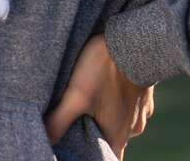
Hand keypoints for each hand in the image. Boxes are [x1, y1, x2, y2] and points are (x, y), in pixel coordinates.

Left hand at [44, 34, 154, 159]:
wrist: (136, 40)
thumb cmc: (105, 69)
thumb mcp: (76, 95)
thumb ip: (58, 121)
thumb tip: (44, 140)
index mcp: (117, 136)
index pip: (105, 160)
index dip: (92, 157)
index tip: (79, 151)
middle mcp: (132, 129)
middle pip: (112, 142)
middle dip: (96, 137)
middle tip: (79, 125)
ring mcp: (141, 111)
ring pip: (121, 123)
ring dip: (107, 119)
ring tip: (91, 105)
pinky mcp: (145, 94)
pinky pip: (130, 105)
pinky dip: (118, 102)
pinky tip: (107, 90)